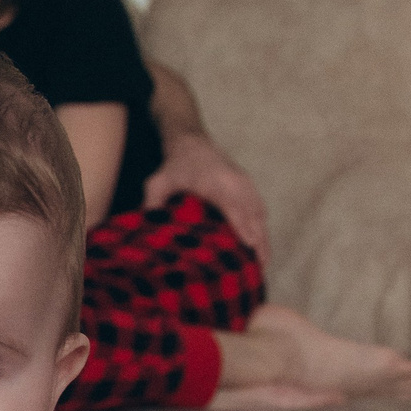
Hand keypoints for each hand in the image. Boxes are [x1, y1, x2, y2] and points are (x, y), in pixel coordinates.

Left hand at [142, 130, 270, 263]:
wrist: (192, 142)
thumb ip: (152, 201)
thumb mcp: (159, 181)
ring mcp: (246, 184)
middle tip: (259, 268)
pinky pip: (260, 210)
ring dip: (263, 238)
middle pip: (252, 215)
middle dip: (258, 241)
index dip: (242, 226)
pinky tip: (261, 248)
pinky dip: (262, 228)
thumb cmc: (175, 165)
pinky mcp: (249, 187)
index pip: (232, 206)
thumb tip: (147, 225)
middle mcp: (236, 182)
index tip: (249, 245)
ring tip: (262, 265)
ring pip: (259, 215)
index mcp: (216, 181)